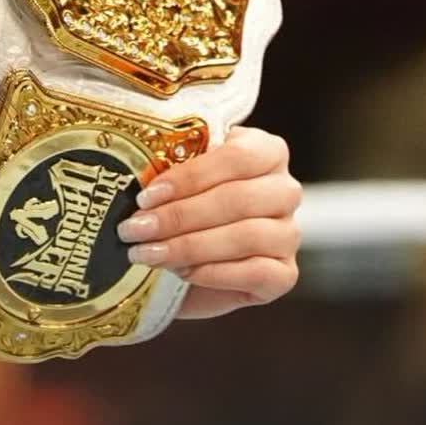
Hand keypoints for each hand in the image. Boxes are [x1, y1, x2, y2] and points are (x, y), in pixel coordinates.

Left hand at [116, 125, 301, 318]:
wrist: (190, 263)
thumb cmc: (185, 206)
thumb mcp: (178, 179)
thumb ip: (172, 166)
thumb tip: (139, 175)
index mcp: (265, 150)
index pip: (236, 156)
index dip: (189, 176)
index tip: (147, 195)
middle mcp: (285, 189)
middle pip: (237, 199)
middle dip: (179, 215)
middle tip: (136, 228)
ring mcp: (289, 233)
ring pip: (247, 236)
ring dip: (190, 246)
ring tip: (149, 253)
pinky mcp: (286, 274)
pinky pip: (257, 272)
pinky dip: (213, 273)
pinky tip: (181, 272)